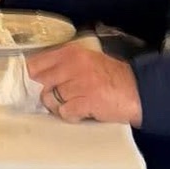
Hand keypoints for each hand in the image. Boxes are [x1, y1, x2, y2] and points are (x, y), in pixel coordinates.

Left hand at [27, 46, 142, 125]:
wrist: (138, 91)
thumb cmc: (112, 77)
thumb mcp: (87, 61)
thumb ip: (63, 65)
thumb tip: (36, 78)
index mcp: (70, 52)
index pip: (35, 63)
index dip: (31, 77)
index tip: (33, 86)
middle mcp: (71, 65)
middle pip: (39, 83)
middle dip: (45, 93)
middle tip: (59, 98)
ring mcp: (78, 84)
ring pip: (49, 100)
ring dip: (59, 106)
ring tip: (75, 104)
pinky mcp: (85, 102)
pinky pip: (64, 113)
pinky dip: (72, 116)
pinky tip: (83, 112)